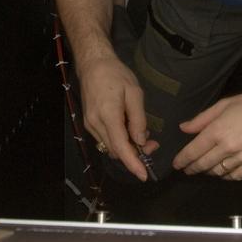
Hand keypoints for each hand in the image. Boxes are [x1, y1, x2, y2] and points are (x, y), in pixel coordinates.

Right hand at [78, 54, 157, 180]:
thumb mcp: (134, 93)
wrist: (93, 65)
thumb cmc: (116, 75)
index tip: (144, 176)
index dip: (133, 164)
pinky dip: (119, 141)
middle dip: (135, 154)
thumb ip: (138, 119)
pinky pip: (105, 139)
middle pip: (116, 150)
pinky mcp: (89, 123)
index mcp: (108, 115)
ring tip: (143, 136)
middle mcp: (96, 124)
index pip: (121, 147)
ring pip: (110, 147)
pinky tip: (129, 131)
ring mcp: (90, 125)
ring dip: (127, 148)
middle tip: (153, 144)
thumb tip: (140, 141)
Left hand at [173, 88, 241, 180]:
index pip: (193, 151)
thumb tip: (183, 128)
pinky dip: (225, 175)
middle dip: (192, 168)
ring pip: (218, 172)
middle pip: (203, 165)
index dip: (182, 160)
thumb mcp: (225, 104)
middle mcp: (228, 148)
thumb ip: (202, 119)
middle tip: (186, 170)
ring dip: (208, 171)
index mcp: (218, 131)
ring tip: (204, 168)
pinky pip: (234, 176)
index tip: (176, 164)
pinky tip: (223, 171)